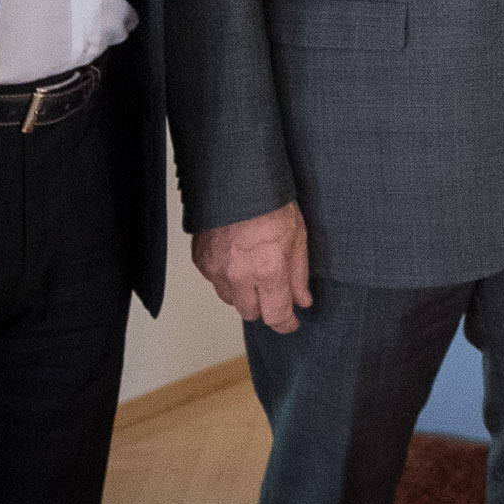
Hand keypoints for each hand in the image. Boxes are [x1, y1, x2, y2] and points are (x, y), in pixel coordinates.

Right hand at [192, 200, 312, 333]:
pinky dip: (227, 276)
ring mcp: (216, 269)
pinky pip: (215, 281)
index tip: (291, 322)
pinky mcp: (201, 260)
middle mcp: (238, 275)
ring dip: (244, 293)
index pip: (276, 316)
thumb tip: (302, 301)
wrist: (237, 179)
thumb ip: (299, 274)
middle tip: (274, 288)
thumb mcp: (298, 237)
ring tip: (254, 267)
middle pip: (251, 313)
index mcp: (267, 270)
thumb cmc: (271, 202)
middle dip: (265, 306)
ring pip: (230, 299)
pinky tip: (238, 256)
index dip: (286, 323)